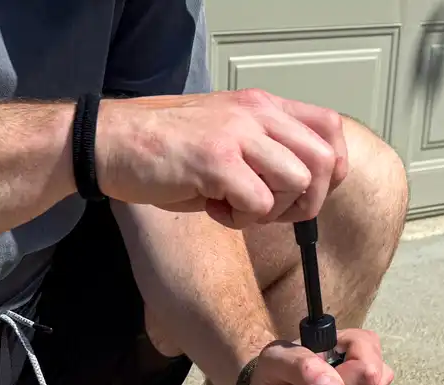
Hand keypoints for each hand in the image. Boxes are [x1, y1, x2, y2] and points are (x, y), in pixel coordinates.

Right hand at [94, 89, 349, 228]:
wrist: (112, 142)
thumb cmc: (167, 148)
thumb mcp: (227, 136)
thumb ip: (265, 151)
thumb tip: (303, 185)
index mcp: (262, 105)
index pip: (329, 129)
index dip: (331, 169)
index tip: (308, 193)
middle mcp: (256, 113)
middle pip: (323, 161)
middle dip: (307, 201)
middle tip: (272, 212)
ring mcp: (237, 134)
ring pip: (296, 182)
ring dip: (273, 210)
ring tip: (237, 207)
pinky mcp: (216, 160)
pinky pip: (259, 204)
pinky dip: (241, 220)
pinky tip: (215, 209)